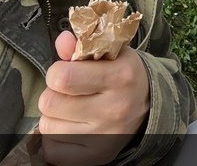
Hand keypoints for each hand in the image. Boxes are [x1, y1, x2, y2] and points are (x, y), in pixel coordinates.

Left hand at [39, 31, 149, 165]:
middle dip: (53, 94)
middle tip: (68, 92)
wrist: (149, 108)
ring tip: (72, 110)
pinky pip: (51, 150)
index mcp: (120, 77)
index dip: (57, 72)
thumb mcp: (111, 54)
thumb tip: (62, 41)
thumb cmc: (124, 76)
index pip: (63, 77)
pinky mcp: (94, 157)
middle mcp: (114, 109)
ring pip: (47, 126)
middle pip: (49, 103)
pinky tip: (72, 128)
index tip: (65, 71)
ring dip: (54, 117)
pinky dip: (55, 139)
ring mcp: (104, 137)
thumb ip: (83, 46)